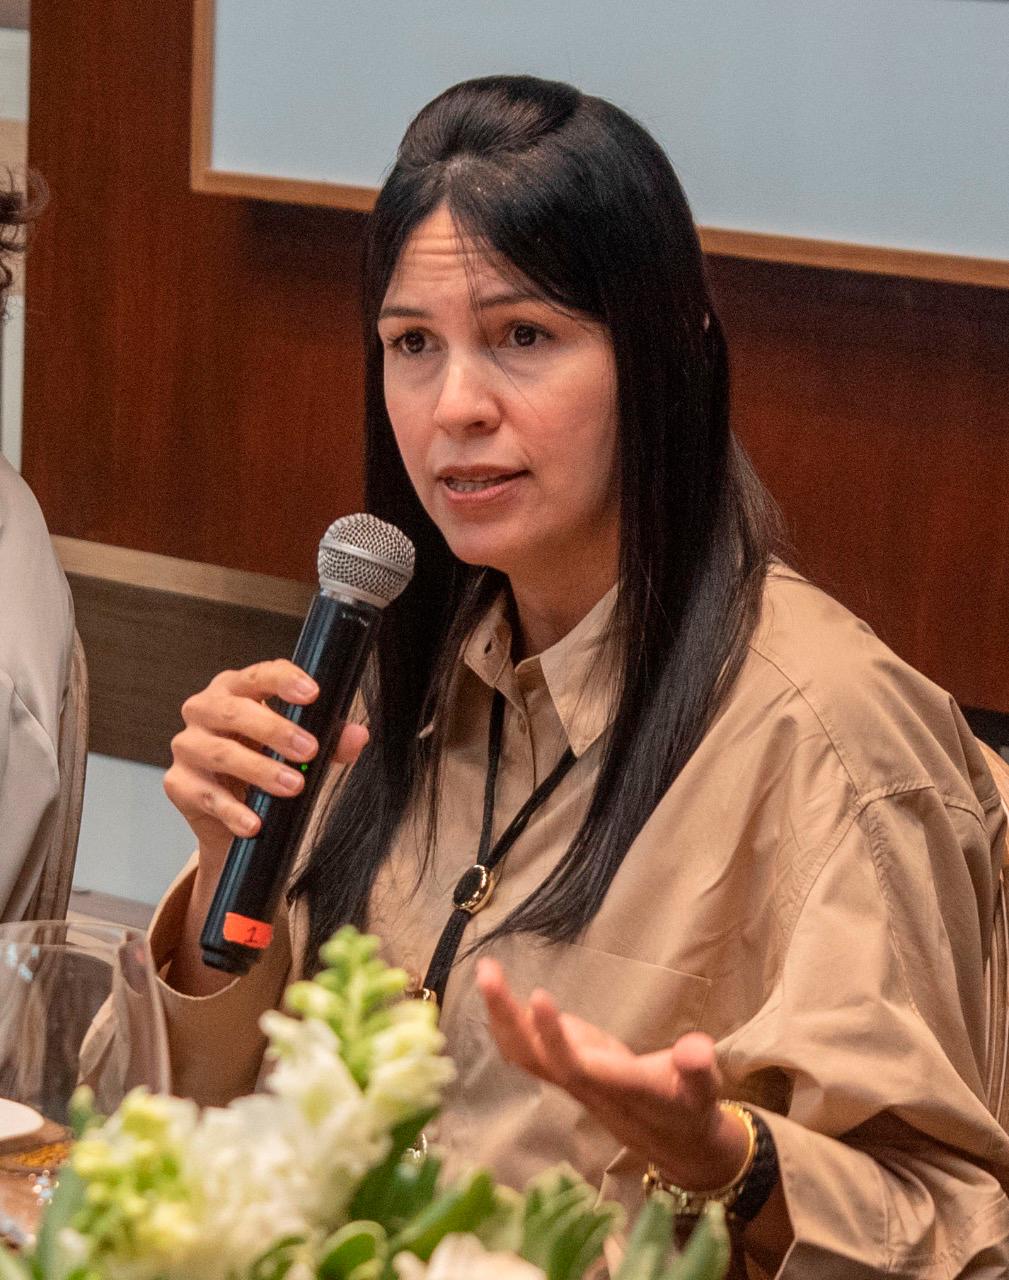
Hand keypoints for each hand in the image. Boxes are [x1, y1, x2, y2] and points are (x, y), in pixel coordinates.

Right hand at [164, 660, 368, 875]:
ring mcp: (187, 746)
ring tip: (294, 786)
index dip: (283, 681)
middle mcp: (205, 710)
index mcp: (235, 688)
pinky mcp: (179, 783)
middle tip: (309, 749)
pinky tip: (255, 822)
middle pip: (234, 711)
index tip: (312, 694)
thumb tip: (358, 735)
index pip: (257, 675)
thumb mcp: (302, 748)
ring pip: (220, 753)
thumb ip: (330, 740)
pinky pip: (206, 795)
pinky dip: (233, 811)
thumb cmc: (268, 761)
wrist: (234, 814)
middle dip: (274, 729)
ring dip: (260, 770)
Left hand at [476, 957, 749, 1191]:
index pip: (577, 1064)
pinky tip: (496, 995)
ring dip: (501, 1016)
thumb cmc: (690, 1106)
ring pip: (524, 1053)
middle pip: (535, 1055)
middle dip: (509, 1017)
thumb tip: (696, 1050)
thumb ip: (699, 1069)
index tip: (539, 996)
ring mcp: (570, 1076)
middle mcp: (584, 1083)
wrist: (674, 1142)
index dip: (555, 1035)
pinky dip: (508, 1024)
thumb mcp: (704, 1089)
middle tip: (488, 972)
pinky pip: (527, 1051)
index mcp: (616, 1085)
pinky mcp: (567, 1068)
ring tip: (486, 971)